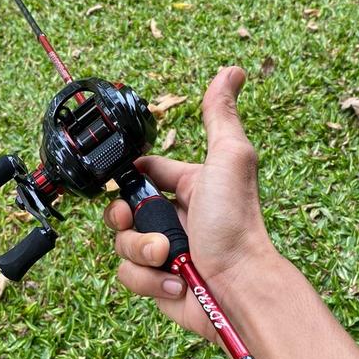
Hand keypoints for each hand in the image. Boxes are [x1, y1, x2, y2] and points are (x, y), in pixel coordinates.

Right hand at [104, 66, 278, 342]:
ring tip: (170, 257)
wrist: (237, 286)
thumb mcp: (230, 159)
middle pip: (121, 210)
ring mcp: (162, 251)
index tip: (122, 180)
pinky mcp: (156, 282)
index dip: (126, 175)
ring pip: (121, 244)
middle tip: (135, 221)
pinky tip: (175, 282)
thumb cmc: (236, 224)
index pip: (143, 171)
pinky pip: (128, 275)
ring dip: (142, 251)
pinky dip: (150, 281)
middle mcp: (172, 218)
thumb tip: (231, 71)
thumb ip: (220, 117)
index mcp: (185, 186)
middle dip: (125, 218)